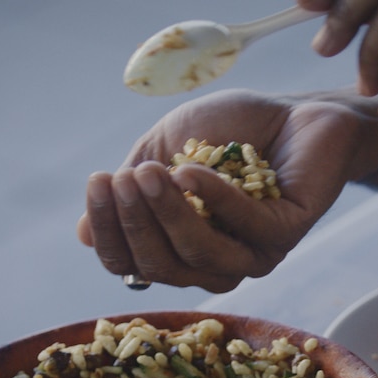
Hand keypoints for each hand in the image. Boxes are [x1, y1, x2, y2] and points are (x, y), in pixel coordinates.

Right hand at [77, 89, 360, 291]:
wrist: (294, 110)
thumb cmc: (227, 132)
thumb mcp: (163, 151)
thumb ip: (130, 191)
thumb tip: (83, 236)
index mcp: (181, 251)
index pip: (133, 264)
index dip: (109, 232)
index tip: (97, 183)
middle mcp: (216, 264)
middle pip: (161, 267)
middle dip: (134, 223)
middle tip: (121, 179)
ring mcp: (253, 254)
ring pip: (200, 256)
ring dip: (168, 214)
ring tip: (149, 174)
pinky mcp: (286, 234)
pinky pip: (244, 226)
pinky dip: (213, 198)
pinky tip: (190, 170)